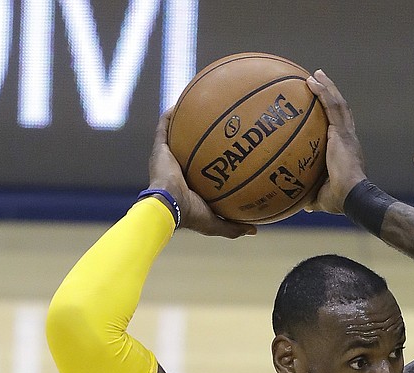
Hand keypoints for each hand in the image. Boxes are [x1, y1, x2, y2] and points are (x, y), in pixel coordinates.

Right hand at [146, 110, 255, 238]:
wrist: (168, 206)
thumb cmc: (191, 215)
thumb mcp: (217, 223)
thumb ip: (234, 226)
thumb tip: (254, 230)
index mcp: (191, 184)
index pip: (205, 169)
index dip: (215, 159)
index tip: (232, 150)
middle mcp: (180, 168)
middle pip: (192, 147)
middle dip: (203, 135)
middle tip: (220, 121)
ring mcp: (168, 157)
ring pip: (177, 134)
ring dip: (185, 119)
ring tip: (199, 103)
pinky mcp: (159, 149)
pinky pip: (164, 126)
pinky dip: (171, 114)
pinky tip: (182, 100)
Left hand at [305, 70, 366, 212]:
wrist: (353, 197)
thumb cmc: (339, 201)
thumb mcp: (321, 198)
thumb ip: (312, 198)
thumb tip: (302, 205)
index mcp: (346, 152)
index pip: (339, 129)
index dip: (332, 117)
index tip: (321, 108)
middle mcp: (348, 139)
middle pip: (340, 111)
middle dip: (330, 95)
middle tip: (318, 82)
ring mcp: (347, 134)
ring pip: (338, 104)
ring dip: (327, 87)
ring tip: (315, 75)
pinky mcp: (343, 133)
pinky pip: (332, 106)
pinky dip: (323, 92)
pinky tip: (311, 81)